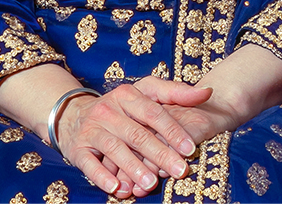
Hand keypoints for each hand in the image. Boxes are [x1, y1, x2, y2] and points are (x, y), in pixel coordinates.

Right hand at [54, 78, 209, 197]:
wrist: (74, 114)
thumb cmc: (121, 106)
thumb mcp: (146, 92)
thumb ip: (176, 92)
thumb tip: (207, 92)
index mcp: (129, 95)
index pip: (154, 112)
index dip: (173, 131)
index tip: (190, 149)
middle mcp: (109, 110)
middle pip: (138, 134)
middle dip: (160, 154)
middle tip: (180, 170)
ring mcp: (93, 128)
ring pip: (116, 150)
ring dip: (134, 168)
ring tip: (150, 184)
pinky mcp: (77, 148)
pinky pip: (90, 164)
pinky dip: (104, 177)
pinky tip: (118, 188)